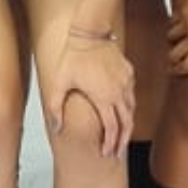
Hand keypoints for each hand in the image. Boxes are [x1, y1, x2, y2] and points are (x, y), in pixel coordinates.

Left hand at [39, 30, 136, 155]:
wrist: (90, 33)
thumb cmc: (73, 57)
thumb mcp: (59, 83)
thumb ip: (55, 107)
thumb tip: (56, 127)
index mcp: (104, 98)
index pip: (112, 128)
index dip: (110, 143)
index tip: (107, 153)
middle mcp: (119, 92)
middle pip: (126, 123)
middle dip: (122, 141)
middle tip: (117, 153)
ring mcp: (126, 82)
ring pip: (132, 110)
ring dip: (127, 125)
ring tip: (120, 136)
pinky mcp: (129, 73)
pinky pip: (131, 95)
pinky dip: (128, 107)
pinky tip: (122, 112)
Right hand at [166, 0, 187, 75]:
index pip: (187, 65)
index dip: (180, 70)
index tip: (178, 70)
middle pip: (174, 54)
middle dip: (173, 58)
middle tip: (174, 60)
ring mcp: (187, 22)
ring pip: (171, 37)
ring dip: (173, 41)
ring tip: (177, 43)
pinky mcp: (183, 9)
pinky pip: (173, 22)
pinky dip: (174, 26)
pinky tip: (179, 26)